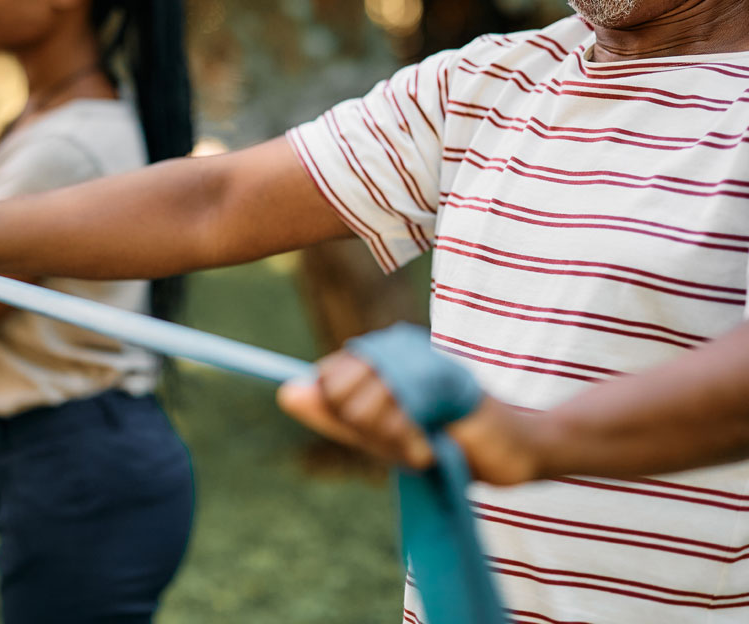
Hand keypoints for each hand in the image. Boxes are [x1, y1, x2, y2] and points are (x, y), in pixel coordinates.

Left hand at [278, 350, 543, 484]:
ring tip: (426, 441)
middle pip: (339, 393)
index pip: (327, 380)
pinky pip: (400, 418)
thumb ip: (332, 414)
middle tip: (407, 438)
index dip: (346, 418)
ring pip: (366, 409)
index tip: (382, 431)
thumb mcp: (380, 435)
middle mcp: (396, 346)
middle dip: (368, 432)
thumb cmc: (442, 440)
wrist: (509, 449)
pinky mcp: (445, 377)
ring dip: (394, 442)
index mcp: (379, 353)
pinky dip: (414, 445)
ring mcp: (420, 358)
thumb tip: (284, 392)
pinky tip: (436, 446)